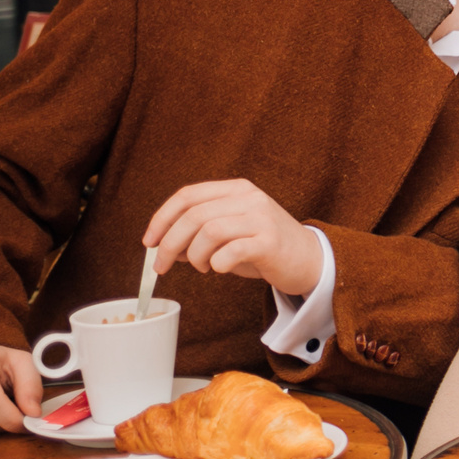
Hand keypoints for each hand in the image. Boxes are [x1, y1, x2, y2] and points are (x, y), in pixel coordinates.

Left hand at [144, 179, 321, 293]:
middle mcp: (249, 198)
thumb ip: (201, 232)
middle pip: (193, 215)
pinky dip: (217, 264)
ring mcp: (261, 218)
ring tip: (203, 267)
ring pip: (209, 232)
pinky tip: (221, 269)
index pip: (187, 195)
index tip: (148, 242)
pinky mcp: (269, 241)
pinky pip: (230, 252)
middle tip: (161, 266)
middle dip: (169, 244)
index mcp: (236, 189)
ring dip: (194, 256)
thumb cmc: (264, 247)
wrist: (310, 259)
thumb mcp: (231, 231)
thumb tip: (163, 245)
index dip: (162, 218)